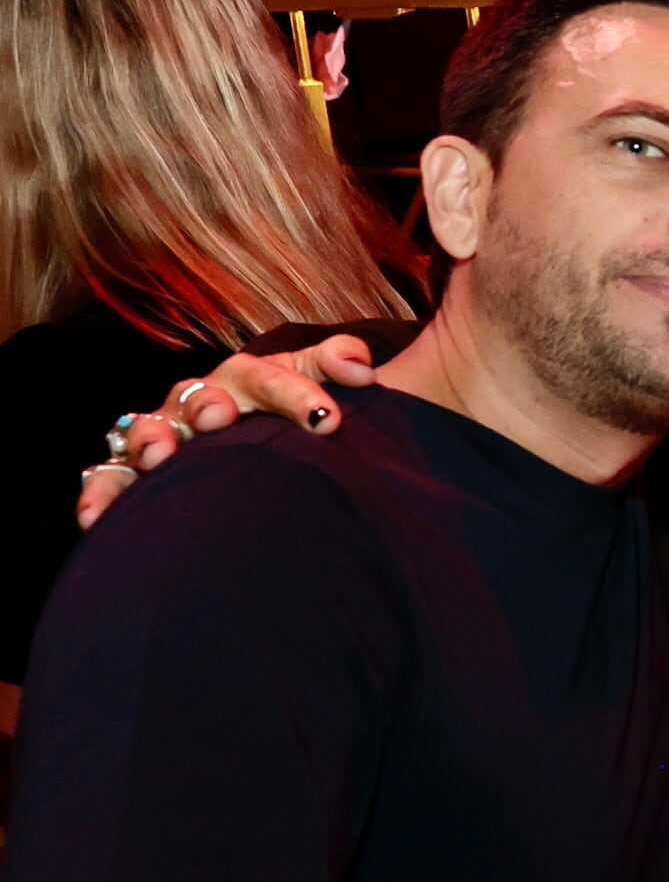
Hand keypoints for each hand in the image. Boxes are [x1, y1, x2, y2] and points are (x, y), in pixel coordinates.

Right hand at [79, 337, 379, 528]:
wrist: (266, 451)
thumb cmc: (294, 416)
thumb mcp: (319, 386)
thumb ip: (340, 363)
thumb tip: (360, 367)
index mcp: (246, 380)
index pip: (268, 376)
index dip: (294, 393)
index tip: (327, 419)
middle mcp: (198, 402)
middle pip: (198, 396)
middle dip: (207, 403)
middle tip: (220, 416)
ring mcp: (163, 436)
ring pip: (146, 430)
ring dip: (151, 440)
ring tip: (160, 456)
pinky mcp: (135, 475)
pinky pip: (109, 480)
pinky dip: (101, 495)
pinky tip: (96, 518)